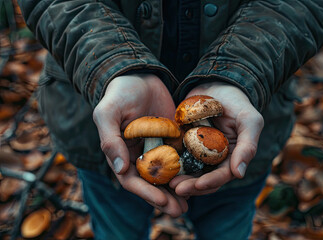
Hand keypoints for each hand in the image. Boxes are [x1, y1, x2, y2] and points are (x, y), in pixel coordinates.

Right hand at [93, 74, 186, 216]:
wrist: (140, 75)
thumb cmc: (120, 92)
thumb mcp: (108, 112)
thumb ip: (110, 140)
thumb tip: (120, 169)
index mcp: (122, 153)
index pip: (132, 180)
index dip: (146, 193)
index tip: (162, 202)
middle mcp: (140, 155)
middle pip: (152, 183)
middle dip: (165, 199)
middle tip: (181, 210)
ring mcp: (157, 148)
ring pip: (167, 175)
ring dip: (178, 190)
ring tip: (190, 203)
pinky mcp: (173, 139)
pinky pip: (181, 157)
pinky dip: (188, 170)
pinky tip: (200, 179)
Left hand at [169, 82, 263, 195]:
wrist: (216, 84)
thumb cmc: (237, 102)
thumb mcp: (249, 121)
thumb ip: (248, 146)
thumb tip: (239, 174)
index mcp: (232, 158)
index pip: (222, 175)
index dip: (211, 182)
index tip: (198, 185)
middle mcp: (214, 159)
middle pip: (203, 178)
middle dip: (191, 185)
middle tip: (176, 188)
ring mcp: (197, 152)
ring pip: (188, 171)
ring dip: (179, 178)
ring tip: (165, 181)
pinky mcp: (182, 143)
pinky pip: (175, 156)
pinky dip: (168, 162)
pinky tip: (158, 166)